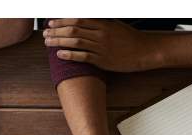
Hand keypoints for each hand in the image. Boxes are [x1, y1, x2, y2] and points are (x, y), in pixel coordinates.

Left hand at [44, 19, 159, 72]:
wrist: (145, 52)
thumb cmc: (131, 39)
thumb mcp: (115, 24)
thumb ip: (99, 20)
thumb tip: (85, 17)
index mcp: (103, 23)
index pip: (77, 18)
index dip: (62, 19)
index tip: (51, 21)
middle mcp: (101, 34)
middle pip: (73, 29)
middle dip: (56, 30)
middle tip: (45, 32)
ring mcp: (102, 47)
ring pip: (76, 42)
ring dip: (59, 41)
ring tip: (48, 42)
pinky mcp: (103, 60)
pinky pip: (84, 57)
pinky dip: (70, 55)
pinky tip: (59, 54)